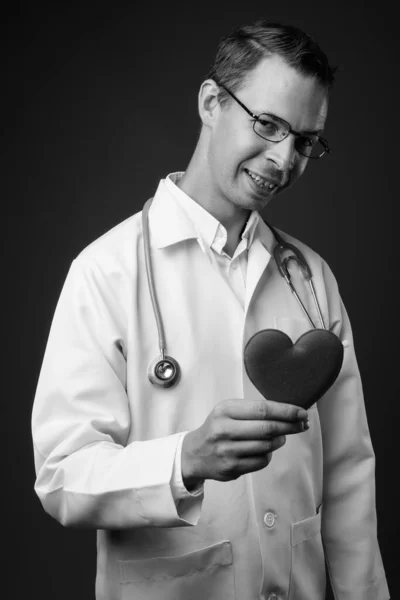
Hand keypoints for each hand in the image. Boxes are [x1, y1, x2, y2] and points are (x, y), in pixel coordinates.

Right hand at [181, 398, 307, 488]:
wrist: (194, 453)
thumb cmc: (217, 427)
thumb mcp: (228, 411)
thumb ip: (253, 411)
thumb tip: (288, 413)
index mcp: (225, 411)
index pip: (262, 409)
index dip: (286, 411)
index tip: (302, 412)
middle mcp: (225, 430)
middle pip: (268, 428)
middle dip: (290, 426)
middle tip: (303, 424)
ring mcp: (228, 451)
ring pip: (267, 446)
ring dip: (280, 440)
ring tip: (282, 436)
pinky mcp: (231, 468)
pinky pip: (261, 461)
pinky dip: (269, 454)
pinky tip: (266, 448)